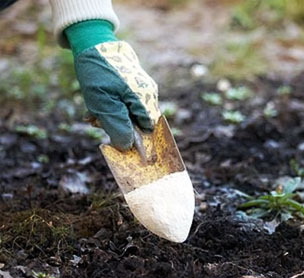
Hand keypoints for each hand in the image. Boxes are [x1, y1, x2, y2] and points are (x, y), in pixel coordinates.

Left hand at [66, 20, 157, 149]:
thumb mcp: (103, 104)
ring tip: (93, 111)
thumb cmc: (98, 73)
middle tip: (97, 121)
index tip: (112, 133)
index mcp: (145, 99)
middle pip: (137, 122)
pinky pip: (125, 102)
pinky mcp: (133, 83)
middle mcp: (148, 94)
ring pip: (129, 113)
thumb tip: (127, 147)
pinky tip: (96, 103)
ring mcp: (142, 87)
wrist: (93, 41)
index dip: (131, 136)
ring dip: (110, 116)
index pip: (146, 130)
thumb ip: (117, 126)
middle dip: (117, 124)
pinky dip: (110, 106)